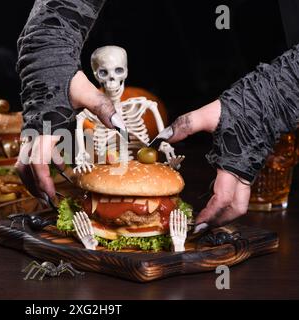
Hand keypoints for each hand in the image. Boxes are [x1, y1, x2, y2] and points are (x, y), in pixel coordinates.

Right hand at [16, 71, 120, 198]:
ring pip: (25, 162)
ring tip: (51, 191)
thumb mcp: (87, 93)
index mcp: (43, 128)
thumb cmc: (64, 78)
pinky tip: (61, 168)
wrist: (47, 62)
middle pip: (24, 168)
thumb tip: (120, 127)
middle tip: (49, 201)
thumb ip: (103, 110)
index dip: (43, 182)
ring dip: (36, 179)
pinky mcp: (36, 129)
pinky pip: (35, 152)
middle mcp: (33, 133)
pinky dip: (45, 165)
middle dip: (35, 187)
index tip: (51, 196)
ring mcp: (32, 131)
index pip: (37, 163)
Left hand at [168, 100, 250, 226]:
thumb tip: (163, 136)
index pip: (223, 198)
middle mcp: (243, 171)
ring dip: (224, 212)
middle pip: (238, 207)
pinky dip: (226, 200)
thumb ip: (185, 124)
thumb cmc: (242, 108)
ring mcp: (247, 170)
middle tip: (202, 226)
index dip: (210, 214)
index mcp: (233, 164)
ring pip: (241, 201)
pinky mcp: (247, 166)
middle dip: (221, 220)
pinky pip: (239, 191)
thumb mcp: (210, 114)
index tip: (197, 223)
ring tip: (206, 216)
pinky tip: (212, 196)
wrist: (269, 101)